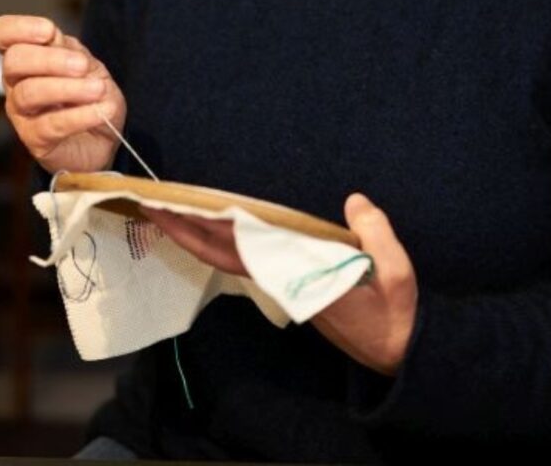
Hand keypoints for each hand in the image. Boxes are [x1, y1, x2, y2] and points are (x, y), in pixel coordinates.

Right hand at [0, 14, 125, 173]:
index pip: (1, 34)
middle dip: (50, 60)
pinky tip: (101, 110)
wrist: (106, 135)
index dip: (18, 28)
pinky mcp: (36, 140)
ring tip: (98, 90)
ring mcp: (22, 112)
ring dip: (68, 88)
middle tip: (82, 66)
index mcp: (28, 58)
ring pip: (29, 93)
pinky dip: (80, 115)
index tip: (49, 31)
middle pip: (14, 61)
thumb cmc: (92, 95)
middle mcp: (17, 83)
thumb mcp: (88, 66)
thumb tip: (53, 36)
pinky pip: (51, 124)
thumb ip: (70, 51)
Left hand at [145, 193, 417, 375]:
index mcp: (297, 279)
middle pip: (221, 253)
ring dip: (199, 233)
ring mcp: (282, 283)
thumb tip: (354, 201)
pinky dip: (224, 240)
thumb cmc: (393, 314)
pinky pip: (247, 258)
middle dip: (186, 228)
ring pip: (229, 257)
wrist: (393, 350)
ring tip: (175, 207)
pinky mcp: (290, 283)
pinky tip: (216, 225)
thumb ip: (376, 235)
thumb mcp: (396, 273)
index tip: (177, 210)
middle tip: (153, 201)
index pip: (239, 251)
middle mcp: (280, 282)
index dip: (205, 231)